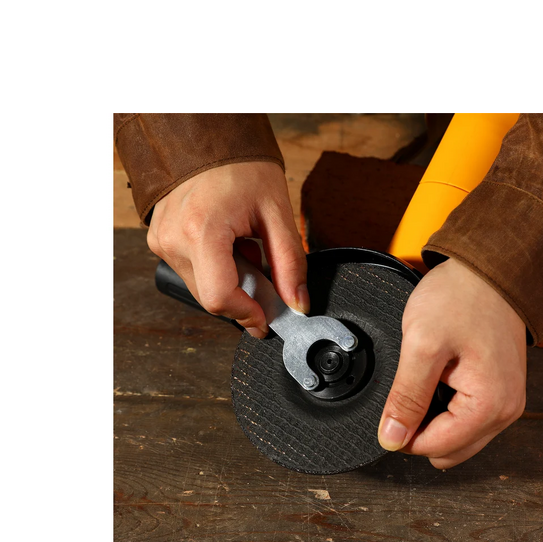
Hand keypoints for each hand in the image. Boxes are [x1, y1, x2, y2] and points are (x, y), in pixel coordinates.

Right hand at [146, 162, 308, 336]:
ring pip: (201, 288)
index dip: (247, 314)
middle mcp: (174, 239)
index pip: (220, 297)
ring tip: (245, 248)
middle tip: (264, 271)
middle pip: (211, 298)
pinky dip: (215, 268)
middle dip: (244, 296)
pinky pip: (191, 272)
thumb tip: (297, 303)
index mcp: (201, 231)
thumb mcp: (277, 211)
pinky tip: (228, 244)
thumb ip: (290, 263)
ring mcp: (162, 240)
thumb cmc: (240, 165)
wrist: (206, 137)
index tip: (266, 319)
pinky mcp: (160, 240)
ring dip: (230, 280)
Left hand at [377, 257, 526, 467]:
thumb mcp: (422, 345)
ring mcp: (505, 402)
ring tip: (426, 380)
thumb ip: (406, 397)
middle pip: (449, 450)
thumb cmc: (461, 298)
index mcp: (489, 405)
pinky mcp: (499, 391)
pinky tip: (438, 380)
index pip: (436, 448)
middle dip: (420, 430)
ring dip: (433, 419)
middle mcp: (504, 411)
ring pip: (457, 437)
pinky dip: (446, 408)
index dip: (403, 435)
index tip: (391, 408)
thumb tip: (391, 438)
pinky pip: (467, 418)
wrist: (487, 270)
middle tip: (407, 391)